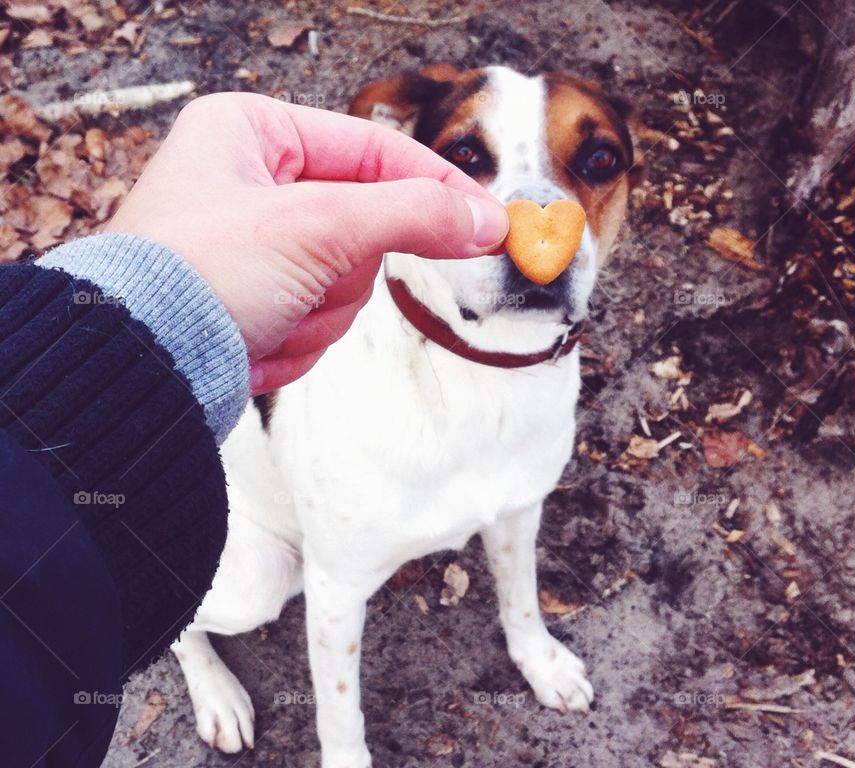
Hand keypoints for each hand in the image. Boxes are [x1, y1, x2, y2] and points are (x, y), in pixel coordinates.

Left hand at [104, 92, 507, 394]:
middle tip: (307, 282)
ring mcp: (257, 249)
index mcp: (252, 134)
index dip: (435, 187)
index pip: (374, 150)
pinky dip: (297, 339)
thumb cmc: (201, 276)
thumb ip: (412, 214)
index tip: (487, 221)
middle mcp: (253, 185)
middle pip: (364, 227)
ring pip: (347, 283)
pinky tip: (254, 341)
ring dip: (317, 313)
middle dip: (339, 272)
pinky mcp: (258, 303)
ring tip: (266, 316)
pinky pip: (321, 319)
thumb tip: (486, 220)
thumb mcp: (317, 226)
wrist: (138, 372)